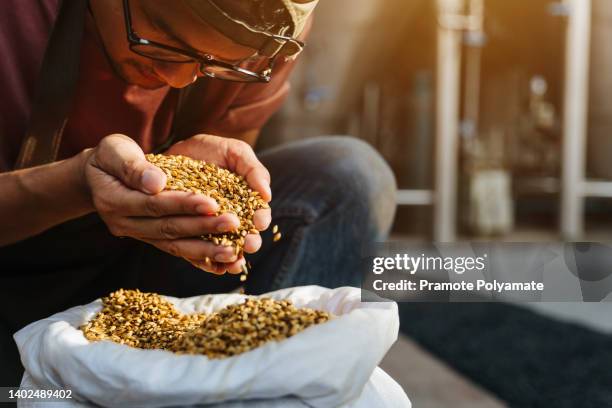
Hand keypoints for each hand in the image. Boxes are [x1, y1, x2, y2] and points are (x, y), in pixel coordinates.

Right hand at [82, 134, 246, 273]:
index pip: (154, 205)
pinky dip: (200, 259)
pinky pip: (177, 252)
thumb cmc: (109, 157)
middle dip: (203, 228)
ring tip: (234, 251)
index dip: (184, 204)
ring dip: (205, 250)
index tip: (212, 202)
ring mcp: (138, 235)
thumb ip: (133, 166)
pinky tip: (223, 264)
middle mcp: (125, 224)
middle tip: (234, 223)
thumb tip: (157, 183)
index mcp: (114, 201)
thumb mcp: (114, 151)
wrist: (98, 176)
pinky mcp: (151, 240)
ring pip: (174, 246)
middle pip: (168, 228)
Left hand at [166, 134, 271, 272]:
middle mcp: (231, 219)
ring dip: (230, 257)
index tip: (260, 221)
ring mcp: (210, 230)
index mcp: (246, 201)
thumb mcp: (234, 153)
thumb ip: (253, 170)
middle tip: (249, 244)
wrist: (172, 153)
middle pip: (243, 235)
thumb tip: (267, 194)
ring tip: (232, 261)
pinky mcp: (189, 237)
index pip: (258, 213)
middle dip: (248, 242)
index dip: (261, 218)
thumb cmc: (208, 151)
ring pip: (223, 248)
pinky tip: (213, 267)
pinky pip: (198, 253)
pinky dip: (206, 262)